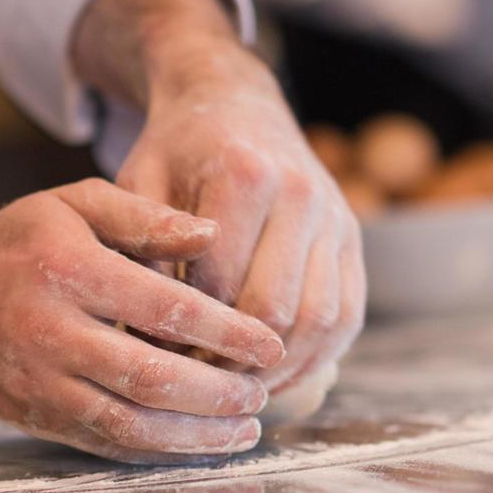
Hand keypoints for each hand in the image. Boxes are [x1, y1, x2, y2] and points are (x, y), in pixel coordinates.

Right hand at [0, 178, 285, 462]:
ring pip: (127, 424)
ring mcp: (36, 382)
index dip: (226, 332)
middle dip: (217, 393)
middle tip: (262, 393)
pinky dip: (155, 451)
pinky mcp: (30, 415)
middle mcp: (49, 331)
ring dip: (194, 435)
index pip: (165, 311)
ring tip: (244, 430)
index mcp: (69, 270)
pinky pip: (101, 444)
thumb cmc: (24, 236)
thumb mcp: (79, 202)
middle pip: (150, 378)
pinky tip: (196, 443)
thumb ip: (146, 216)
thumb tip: (212, 233)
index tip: (269, 344)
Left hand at [119, 34, 365, 394]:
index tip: (158, 357)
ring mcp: (336, 217)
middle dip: (233, 359)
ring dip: (280, 368)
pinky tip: (278, 375)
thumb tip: (150, 327)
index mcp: (246, 174)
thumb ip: (142, 246)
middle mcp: (302, 194)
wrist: (237, 104)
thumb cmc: (178, 150)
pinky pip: (348, 315)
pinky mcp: (352, 240)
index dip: (187, 331)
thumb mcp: (140, 180)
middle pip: (275, 308)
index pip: (220, 281)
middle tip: (196, 385)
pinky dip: (316, 356)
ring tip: (236, 388)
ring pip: (320, 320)